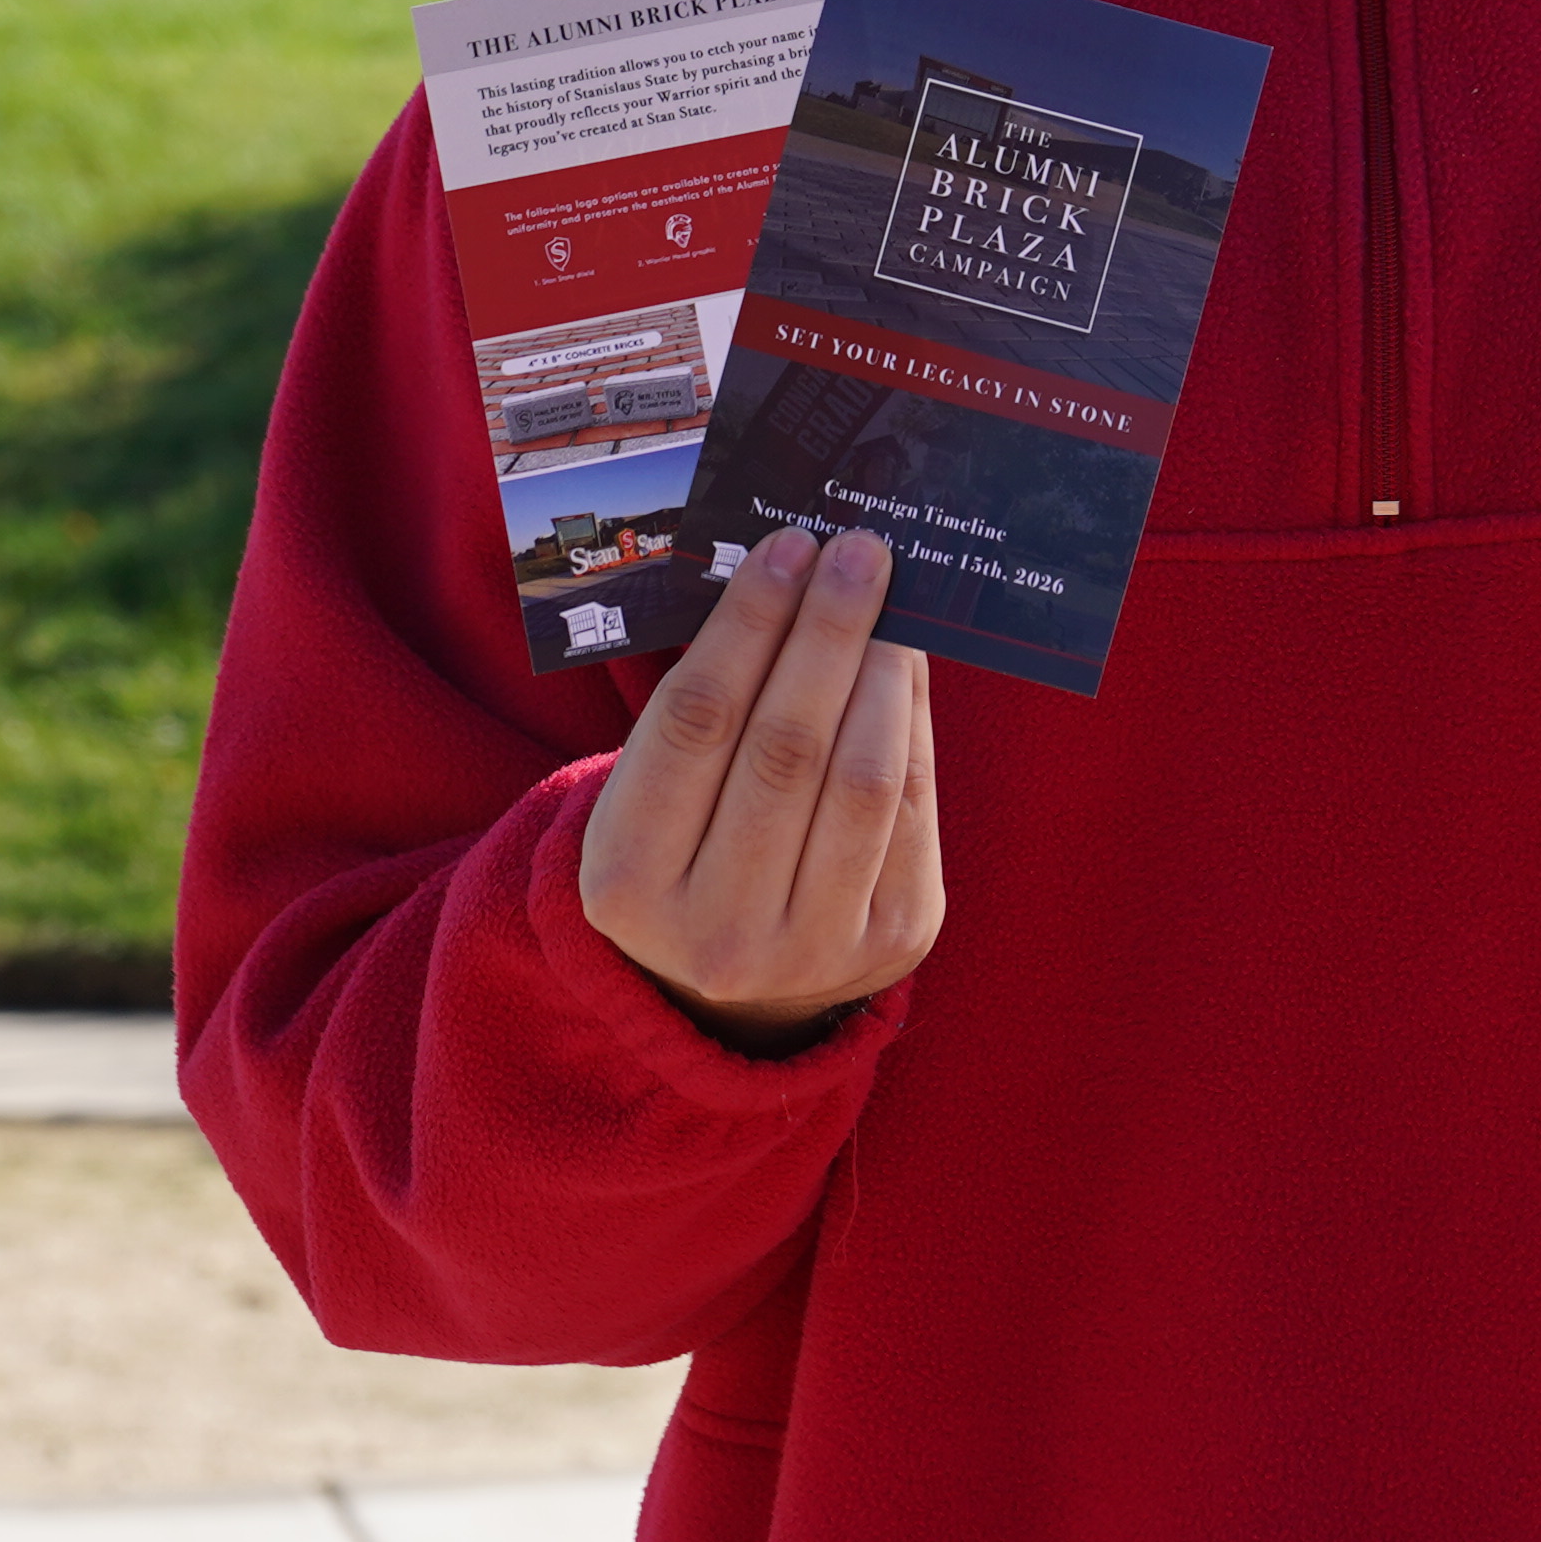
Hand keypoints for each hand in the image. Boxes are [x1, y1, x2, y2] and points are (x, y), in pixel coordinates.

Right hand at [579, 526, 945, 1052]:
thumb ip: (706, 709)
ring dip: (879, 672)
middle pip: (784, 751)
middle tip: (855, 553)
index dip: (747, 628)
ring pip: (861, 781)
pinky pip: (913, 809)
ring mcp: (811, 947)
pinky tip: (902, 666)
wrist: (739, 991)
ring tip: (887, 599)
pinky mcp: (892, 941)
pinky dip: (910, 723)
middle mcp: (716, 930)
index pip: (695, 727)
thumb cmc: (687, 848)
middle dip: (825, 634)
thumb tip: (793, 579)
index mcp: (628, 884)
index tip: (786, 549)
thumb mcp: (651, 799)